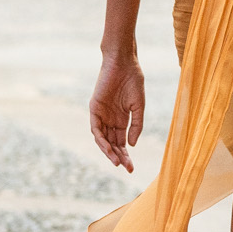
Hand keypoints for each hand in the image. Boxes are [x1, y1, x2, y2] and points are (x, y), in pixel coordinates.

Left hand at [89, 47, 145, 170]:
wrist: (124, 63)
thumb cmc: (133, 81)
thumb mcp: (138, 107)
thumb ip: (136, 126)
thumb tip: (132, 145)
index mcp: (121, 120)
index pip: (121, 142)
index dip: (126, 155)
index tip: (132, 168)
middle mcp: (110, 120)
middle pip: (112, 143)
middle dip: (119, 156)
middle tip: (126, 167)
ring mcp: (101, 115)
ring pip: (103, 139)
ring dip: (108, 151)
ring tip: (116, 161)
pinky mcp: (94, 108)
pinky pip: (95, 128)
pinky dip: (101, 139)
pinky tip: (109, 147)